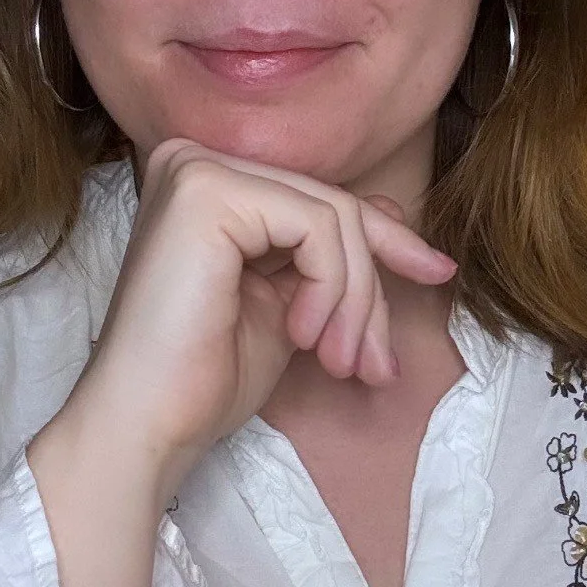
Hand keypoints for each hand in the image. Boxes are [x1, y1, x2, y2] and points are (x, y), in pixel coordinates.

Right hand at [66, 140, 456, 492]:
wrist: (147, 426)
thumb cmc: (205, 377)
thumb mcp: (290, 302)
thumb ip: (328, 256)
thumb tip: (394, 217)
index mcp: (207, 183)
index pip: (320, 200)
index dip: (386, 242)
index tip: (439, 274)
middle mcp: (193, 160)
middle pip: (333, 206)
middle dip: (370, 290)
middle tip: (376, 363)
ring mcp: (196, 170)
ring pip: (334, 216)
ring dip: (354, 301)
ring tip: (341, 362)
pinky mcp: (206, 192)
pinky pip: (318, 227)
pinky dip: (331, 289)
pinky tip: (304, 336)